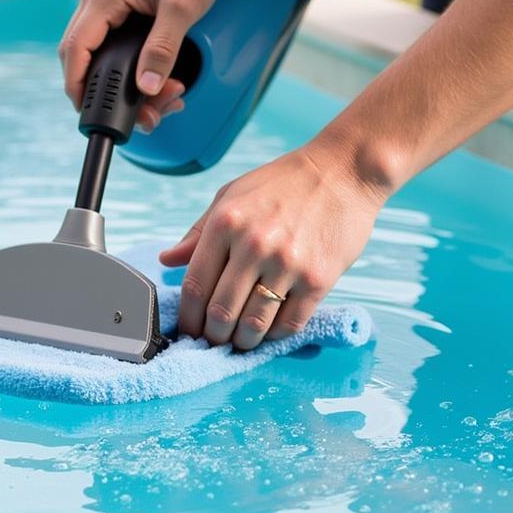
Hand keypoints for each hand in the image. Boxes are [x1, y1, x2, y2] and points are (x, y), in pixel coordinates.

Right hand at [58, 0, 224, 131]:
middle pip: (79, 56)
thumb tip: (146, 87)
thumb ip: (163, 49)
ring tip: (159, 101)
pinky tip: (153, 81)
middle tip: (141, 116)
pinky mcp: (114, 5)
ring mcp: (102, 0)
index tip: (87, 112)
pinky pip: (107, 43)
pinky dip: (125, 68)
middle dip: (105, 92)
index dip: (77, 86)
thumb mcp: (183, 8)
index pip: (75, 49)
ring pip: (94, 53)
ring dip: (119, 83)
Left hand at [159, 139, 385, 349]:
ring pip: (253, 324)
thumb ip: (198, 231)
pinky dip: (275, 335)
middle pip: (221, 312)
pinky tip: (269, 330)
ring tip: (240, 340)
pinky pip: (289, 323)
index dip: (188, 318)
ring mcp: (288, 264)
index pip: (195, 286)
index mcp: (225, 223)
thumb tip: (168, 260)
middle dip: (213, 336)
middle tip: (214, 341)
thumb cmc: (284, 183)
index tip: (189, 330)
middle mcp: (253, 245)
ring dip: (243, 341)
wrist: (344, 171)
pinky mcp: (318, 279)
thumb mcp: (232, 195)